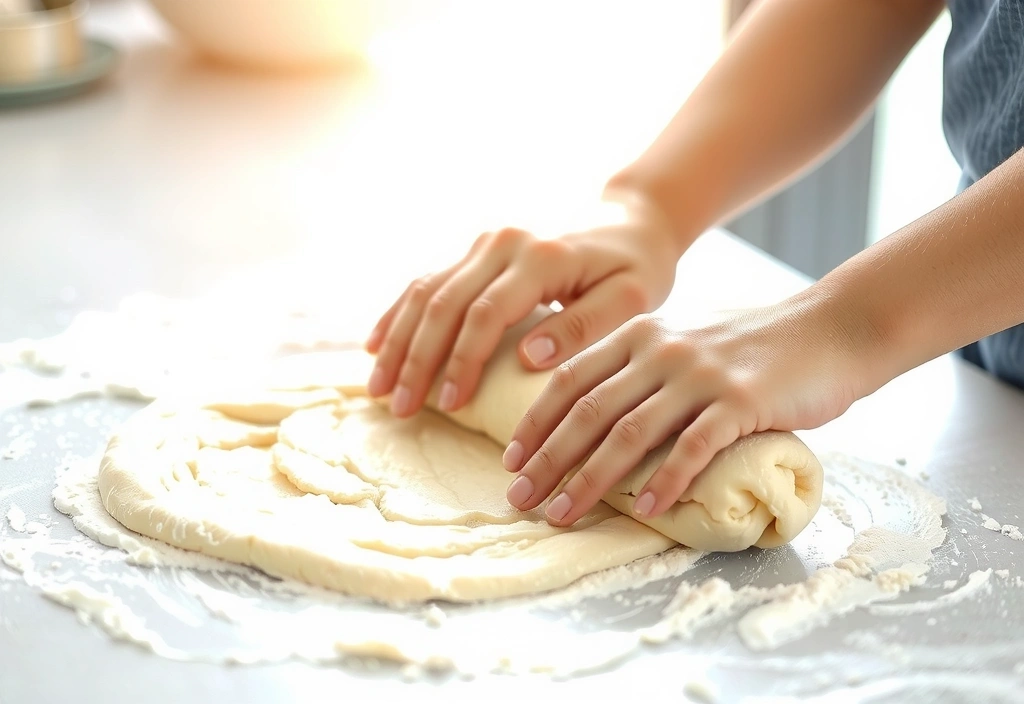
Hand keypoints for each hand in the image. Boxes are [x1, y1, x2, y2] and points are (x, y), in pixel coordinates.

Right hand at [364, 189, 681, 418]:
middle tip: (399, 409)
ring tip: (379, 389)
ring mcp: (485, 243)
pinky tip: (376, 346)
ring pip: (425, 290)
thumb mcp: (630, 300)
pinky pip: (427, 280)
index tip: (449, 405)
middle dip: (416, 359)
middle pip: (443, 302)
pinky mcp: (476, 250)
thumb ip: (582, 328)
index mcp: (541, 257)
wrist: (630, 224)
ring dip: (397, 340)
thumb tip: (526, 359)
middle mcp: (504, 243)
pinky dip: (399, 314)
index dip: (462, 361)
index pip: (486, 313)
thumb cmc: (636, 270)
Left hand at [501, 295, 871, 526]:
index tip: (511, 461)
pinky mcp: (740, 401)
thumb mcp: (684, 342)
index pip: (571, 380)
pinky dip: (666, 480)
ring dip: (590, 479)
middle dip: (548, 459)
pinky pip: (693, 446)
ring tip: (562, 513)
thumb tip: (592, 421)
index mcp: (640, 333)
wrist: (830, 330)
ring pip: (629, 433)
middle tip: (520, 499)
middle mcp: (661, 348)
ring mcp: (700, 374)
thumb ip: (641, 368)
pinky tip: (645, 508)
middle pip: (589, 411)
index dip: (536, 423)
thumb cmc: (752, 348)